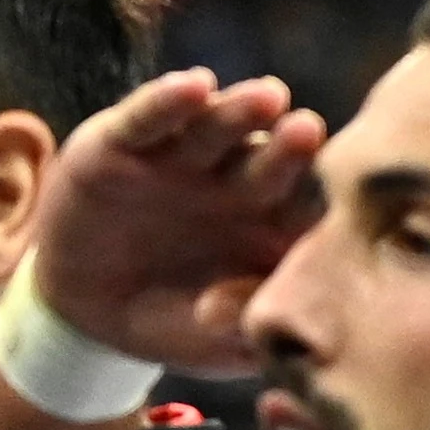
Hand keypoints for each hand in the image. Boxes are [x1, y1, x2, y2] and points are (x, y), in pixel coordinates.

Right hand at [28, 69, 325, 369]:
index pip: (306, 207)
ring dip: (242, 111)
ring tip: (267, 98)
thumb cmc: (170, 324)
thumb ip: (244, 328)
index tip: (344, 198)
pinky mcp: (124, 141)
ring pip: (218, 127)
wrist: (85, 310)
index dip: (323, 201)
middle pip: (270, 157)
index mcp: (271, 225)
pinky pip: (148, 116)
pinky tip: (193, 86)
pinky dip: (168, 100)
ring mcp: (182, 158)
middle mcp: (234, 182)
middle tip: (309, 132)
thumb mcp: (210, 342)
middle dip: (289, 146)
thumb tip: (261, 314)